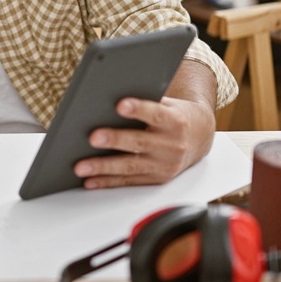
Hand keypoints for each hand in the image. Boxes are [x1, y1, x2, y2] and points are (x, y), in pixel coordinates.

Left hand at [74, 60, 217, 187]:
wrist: (199, 137)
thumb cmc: (175, 115)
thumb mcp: (168, 104)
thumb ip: (145, 102)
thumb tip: (108, 99)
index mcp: (176, 121)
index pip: (156, 113)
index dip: (139, 109)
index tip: (120, 105)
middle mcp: (172, 145)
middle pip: (139, 142)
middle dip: (115, 140)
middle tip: (92, 138)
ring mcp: (164, 165)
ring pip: (130, 167)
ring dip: (104, 167)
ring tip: (81, 167)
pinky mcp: (157, 179)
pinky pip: (129, 182)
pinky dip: (108, 182)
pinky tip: (90, 181)